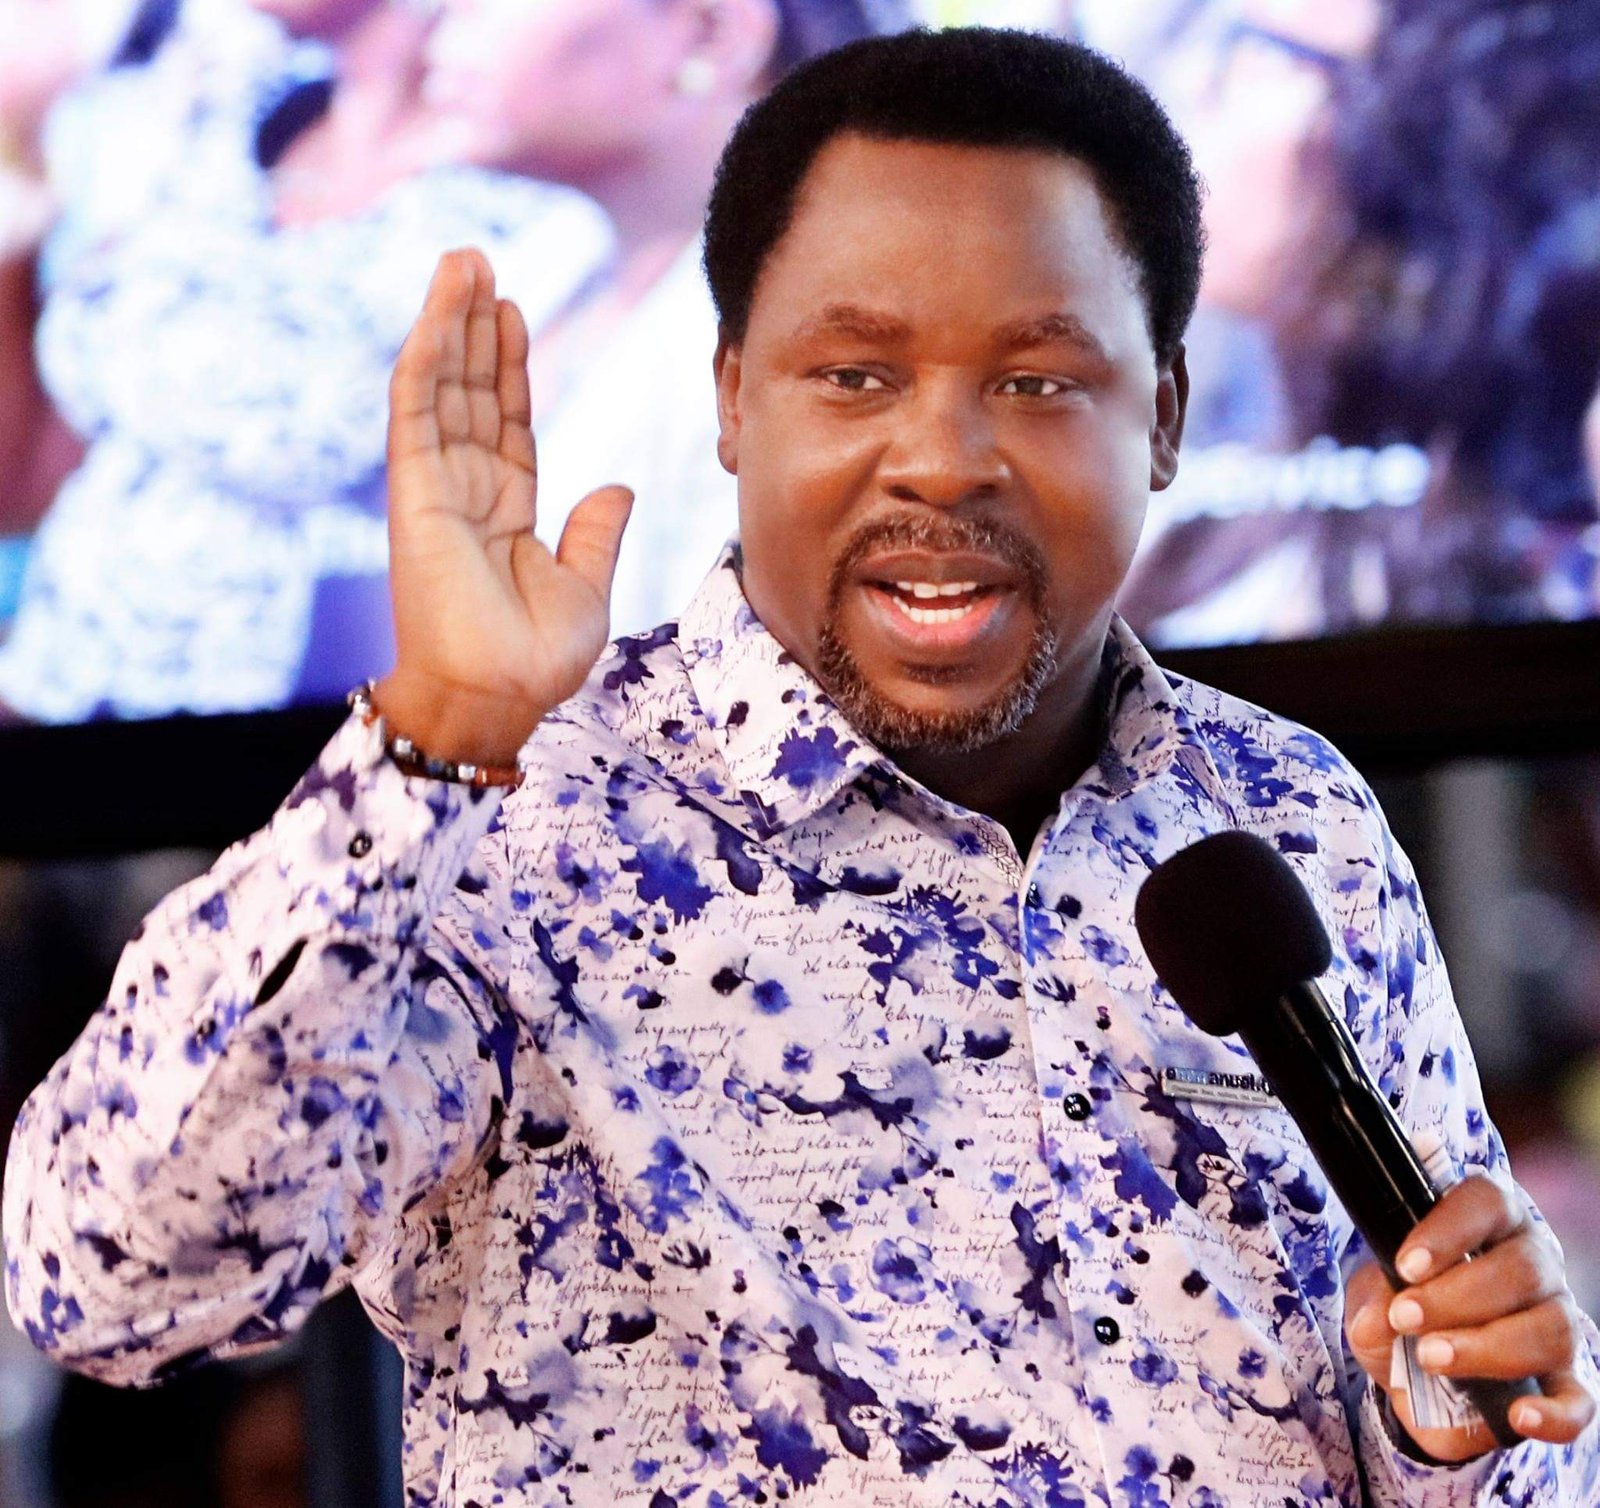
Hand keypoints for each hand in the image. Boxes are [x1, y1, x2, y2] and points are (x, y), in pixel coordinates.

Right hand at [377, 248, 632, 765]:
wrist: (497, 696)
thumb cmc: (536, 661)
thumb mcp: (586, 589)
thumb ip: (596, 534)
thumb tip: (615, 486)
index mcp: (506, 511)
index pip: (506, 421)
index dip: (508, 365)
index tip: (512, 308)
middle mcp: (467, 490)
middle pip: (470, 390)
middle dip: (474, 325)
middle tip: (479, 260)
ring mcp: (437, 487)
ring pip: (442, 387)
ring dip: (449, 322)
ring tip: (462, 260)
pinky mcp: (414, 491)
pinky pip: (417, 410)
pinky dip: (425, 356)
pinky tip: (437, 312)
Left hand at [1345, 1174, 1595, 1461]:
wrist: (1409, 1375)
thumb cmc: (1397, 1312)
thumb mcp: (1371, 1298)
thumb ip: (1373, 1300)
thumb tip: (1386, 1311)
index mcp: (1490, 1224)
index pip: (1486, 1203)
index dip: (1449, 1230)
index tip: (1406, 1265)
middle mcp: (1536, 1265)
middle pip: (1522, 1268)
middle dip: (1456, 1297)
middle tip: (1406, 1317)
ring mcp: (1557, 1323)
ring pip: (1550, 1328)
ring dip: (1487, 1346)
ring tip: (1431, 1357)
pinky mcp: (1567, 1384)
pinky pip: (1579, 1401)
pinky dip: (1554, 1414)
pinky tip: (1519, 1417)